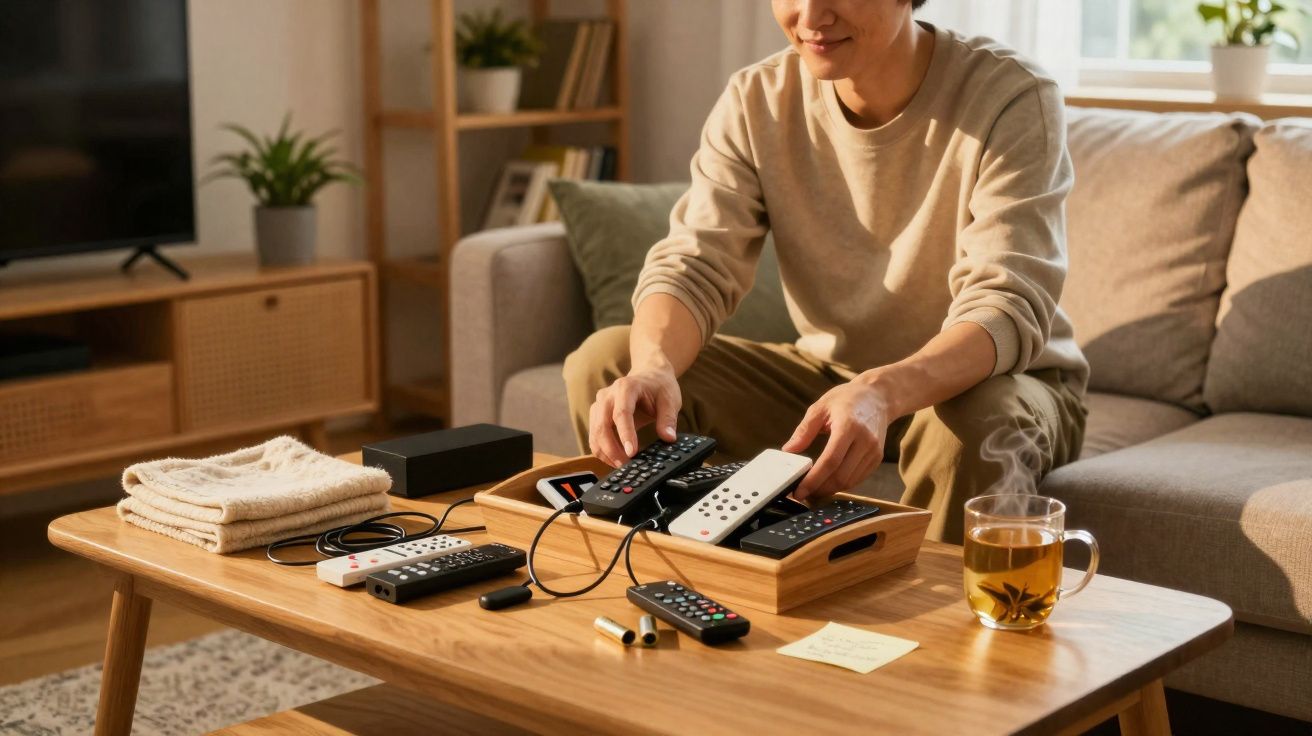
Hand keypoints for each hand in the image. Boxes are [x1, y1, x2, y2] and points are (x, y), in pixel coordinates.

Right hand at [588, 364, 680, 466]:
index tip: (632, 453)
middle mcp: (608, 395)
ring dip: (605, 452)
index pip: (621, 413)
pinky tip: (615, 459)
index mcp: (626, 387)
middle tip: (627, 464)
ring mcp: (599, 405)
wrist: (649, 375)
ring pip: (594, 433)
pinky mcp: (596, 415)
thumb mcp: (670, 400)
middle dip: (612, 449)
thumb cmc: (659, 387)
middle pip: (602, 425)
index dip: (625, 435)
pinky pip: (594, 436)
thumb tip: (668, 438)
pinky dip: (602, 450)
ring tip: (622, 464)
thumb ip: (668, 419)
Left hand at [781, 377, 895, 499]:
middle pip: (840, 476)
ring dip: (829, 490)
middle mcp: (865, 441)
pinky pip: (857, 479)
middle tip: (802, 494)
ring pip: (849, 481)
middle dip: (819, 489)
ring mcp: (873, 451)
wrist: (878, 396)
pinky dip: (841, 484)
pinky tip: (827, 482)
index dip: (813, 480)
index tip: (798, 491)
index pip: (830, 461)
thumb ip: (804, 430)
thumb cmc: (847, 399)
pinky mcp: (877, 458)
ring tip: (812, 490)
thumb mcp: (821, 407)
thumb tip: (788, 451)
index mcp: (848, 426)